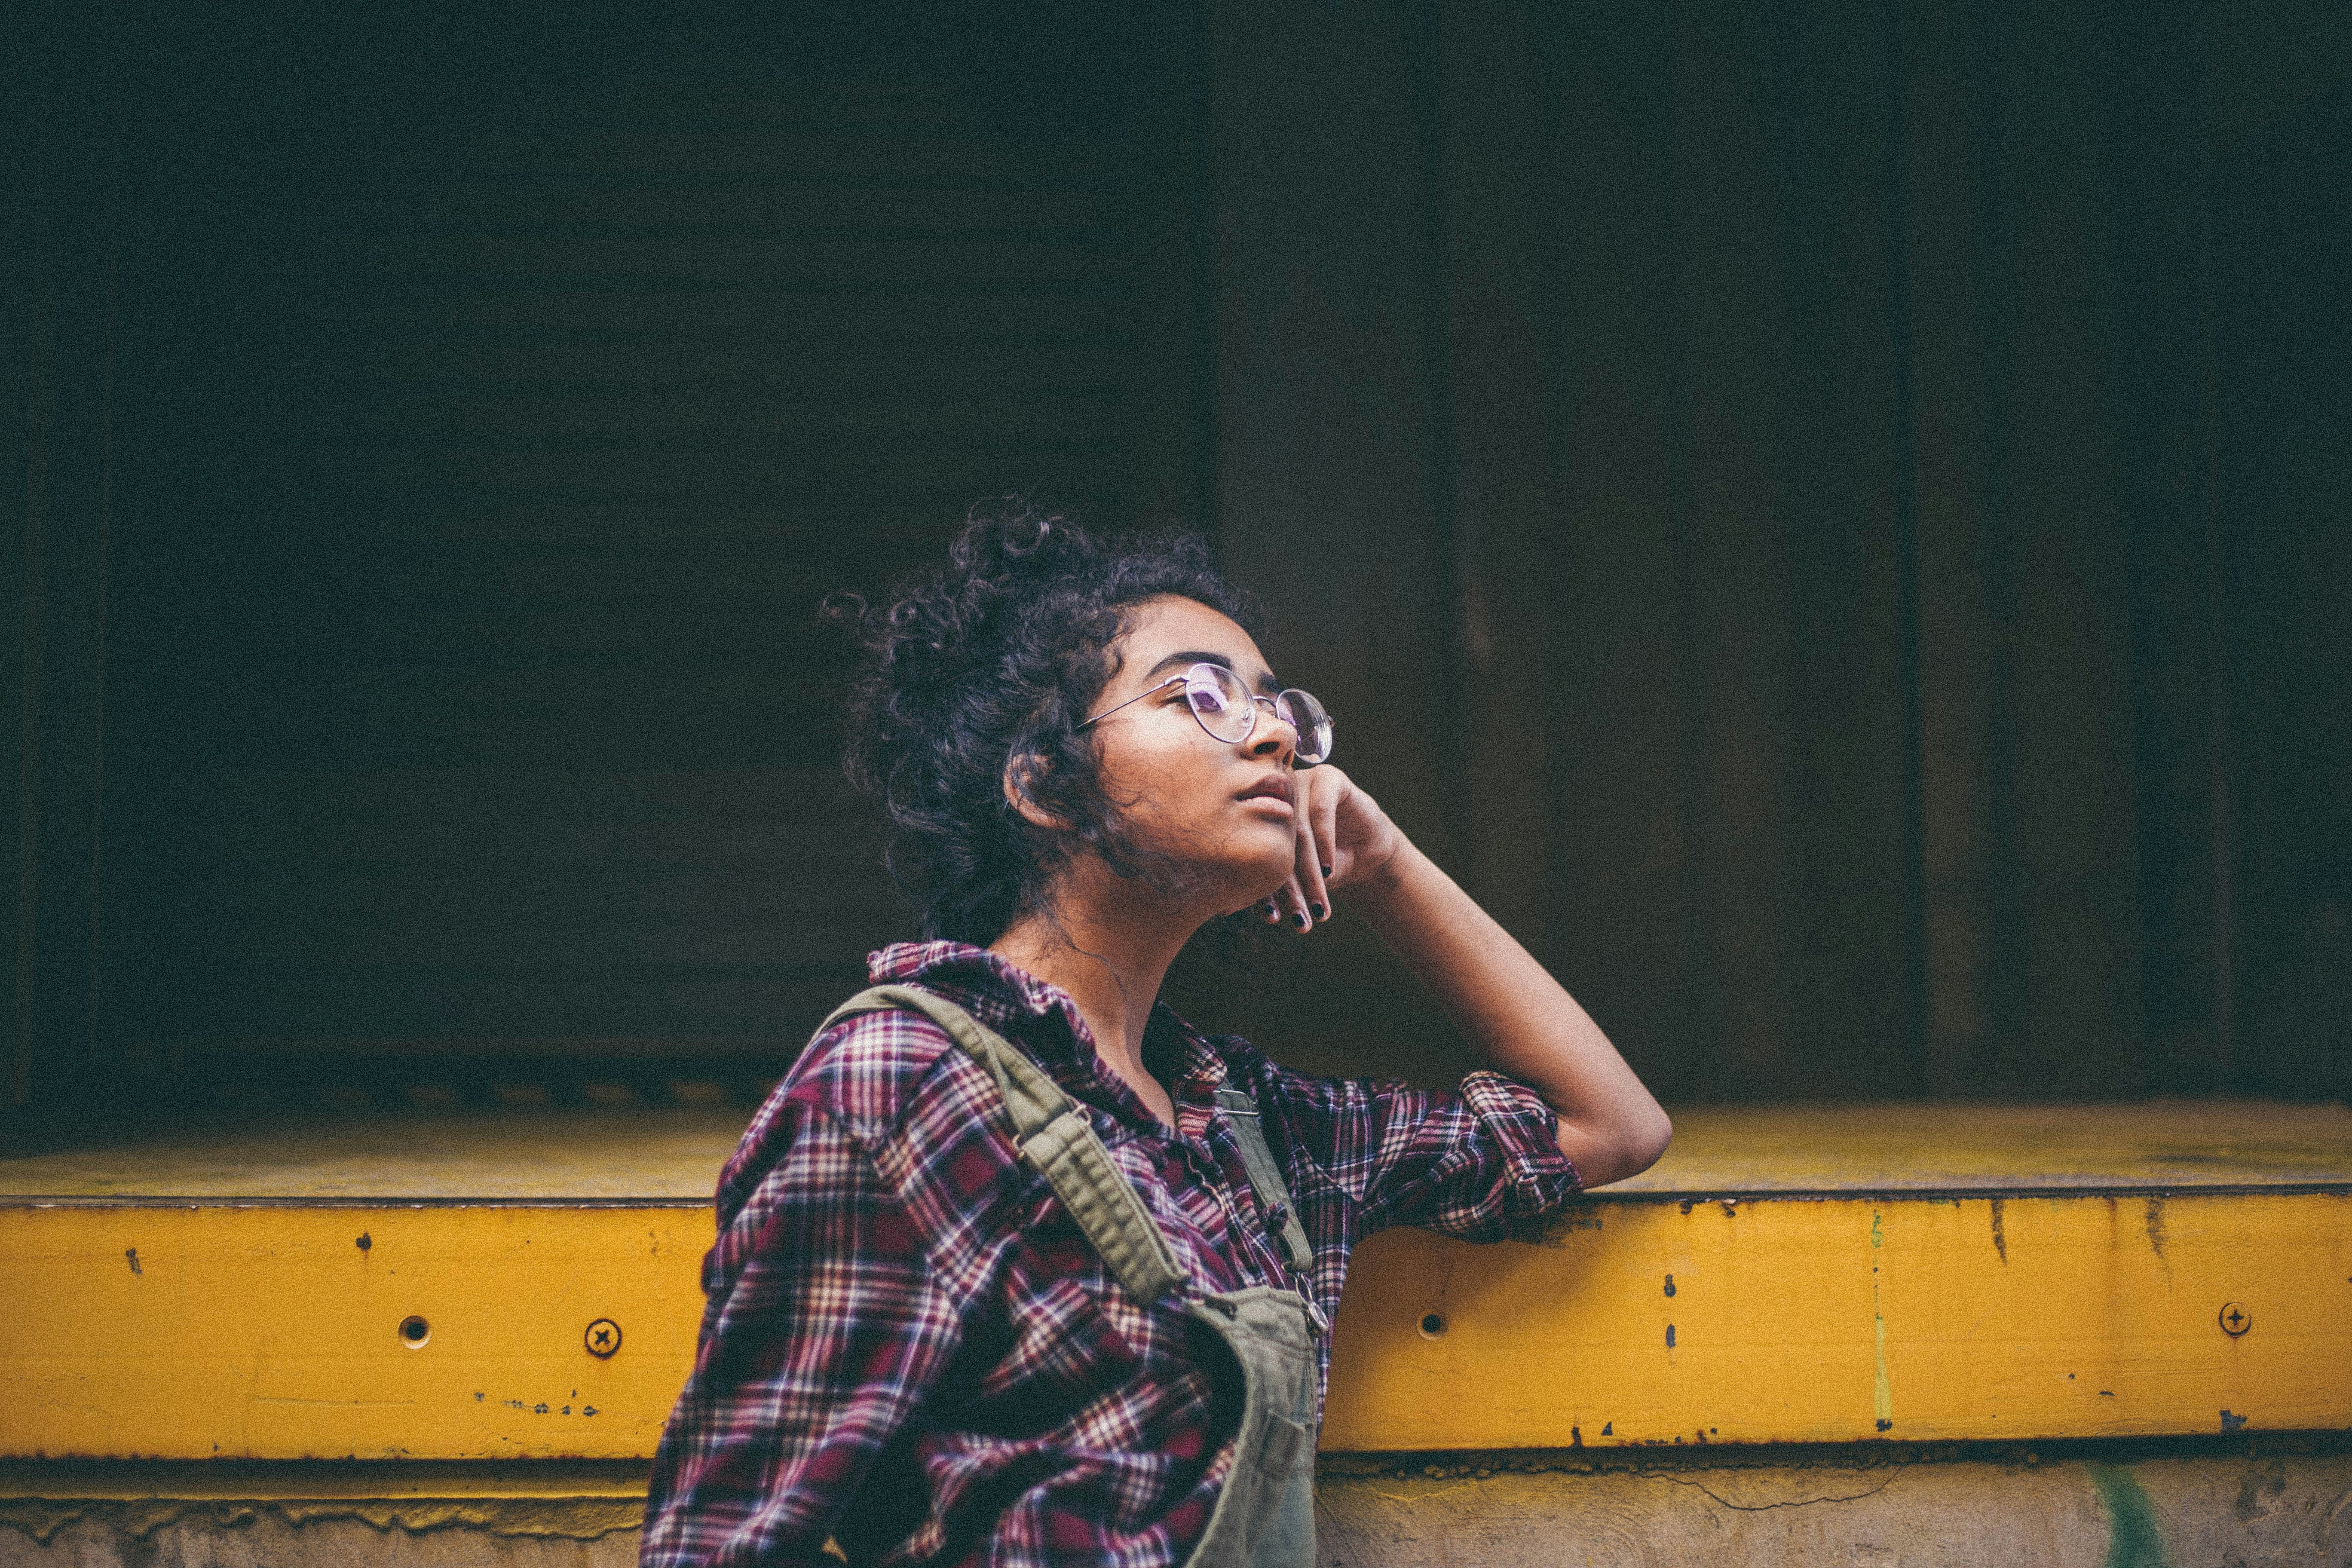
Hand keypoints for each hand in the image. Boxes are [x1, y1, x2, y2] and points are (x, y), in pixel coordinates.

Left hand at [1251, 764, 1403, 933]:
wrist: (1366, 852)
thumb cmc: (1322, 866)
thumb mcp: (1295, 880)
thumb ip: (1268, 884)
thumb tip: (1228, 910)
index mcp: (1255, 816)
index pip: (1256, 853)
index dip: (1264, 889)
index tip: (1272, 918)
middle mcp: (1274, 797)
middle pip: (1277, 843)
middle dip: (1290, 888)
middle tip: (1300, 918)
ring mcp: (1300, 783)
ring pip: (1299, 831)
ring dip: (1309, 873)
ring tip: (1318, 906)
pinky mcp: (1329, 778)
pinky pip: (1322, 811)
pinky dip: (1325, 844)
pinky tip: (1328, 871)